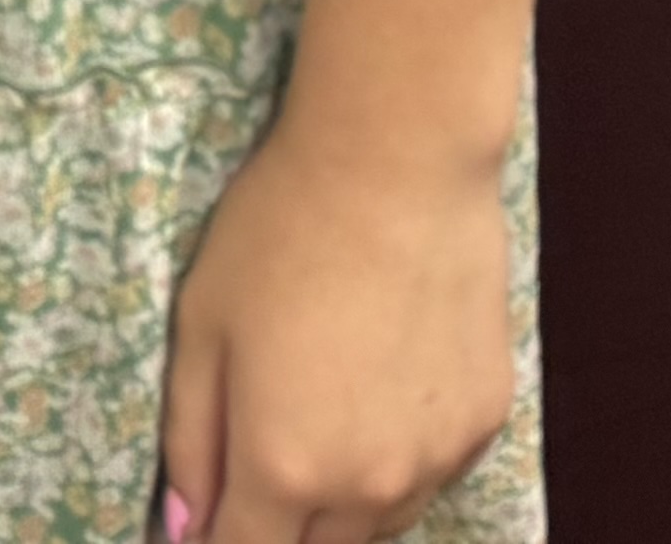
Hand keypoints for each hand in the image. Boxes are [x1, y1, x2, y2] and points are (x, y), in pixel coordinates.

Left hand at [154, 124, 512, 543]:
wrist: (397, 164)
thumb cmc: (279, 233)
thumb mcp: (200, 327)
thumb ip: (189, 439)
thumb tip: (184, 524)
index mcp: (285, 470)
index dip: (216, 543)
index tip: (209, 519)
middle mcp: (369, 487)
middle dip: (279, 526)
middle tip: (260, 456)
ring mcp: (438, 460)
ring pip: (381, 521)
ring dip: (342, 499)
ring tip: (322, 409)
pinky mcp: (486, 422)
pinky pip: (432, 472)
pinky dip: (400, 456)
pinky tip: (381, 385)